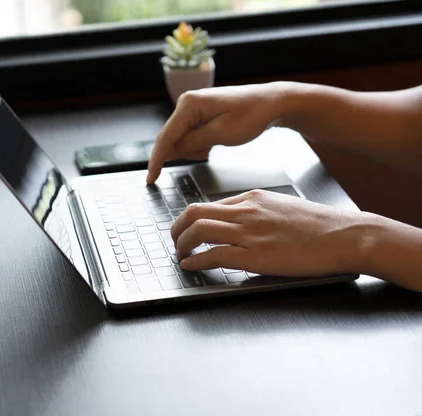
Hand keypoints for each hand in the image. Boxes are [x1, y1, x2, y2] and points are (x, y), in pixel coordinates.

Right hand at [147, 82, 288, 182]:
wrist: (271, 103)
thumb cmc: (252, 115)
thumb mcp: (221, 134)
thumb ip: (193, 143)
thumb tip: (173, 151)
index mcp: (189, 104)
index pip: (166, 137)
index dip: (156, 161)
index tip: (150, 179)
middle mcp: (186, 103)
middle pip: (172, 139)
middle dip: (187, 152)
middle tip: (209, 151)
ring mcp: (192, 108)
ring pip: (182, 140)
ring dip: (196, 149)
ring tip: (217, 142)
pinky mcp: (198, 113)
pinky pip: (191, 136)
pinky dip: (200, 144)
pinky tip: (216, 141)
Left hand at [171, 190, 371, 276]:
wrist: (344, 235)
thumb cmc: (318, 225)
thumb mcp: (282, 207)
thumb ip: (257, 212)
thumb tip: (238, 223)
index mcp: (252, 198)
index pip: (209, 205)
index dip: (191, 219)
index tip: (186, 230)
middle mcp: (246, 211)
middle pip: (194, 212)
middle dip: (177, 228)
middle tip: (175, 241)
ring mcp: (250, 232)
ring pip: (199, 230)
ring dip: (182, 244)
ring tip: (180, 254)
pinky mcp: (256, 255)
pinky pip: (214, 254)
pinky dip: (196, 260)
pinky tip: (191, 265)